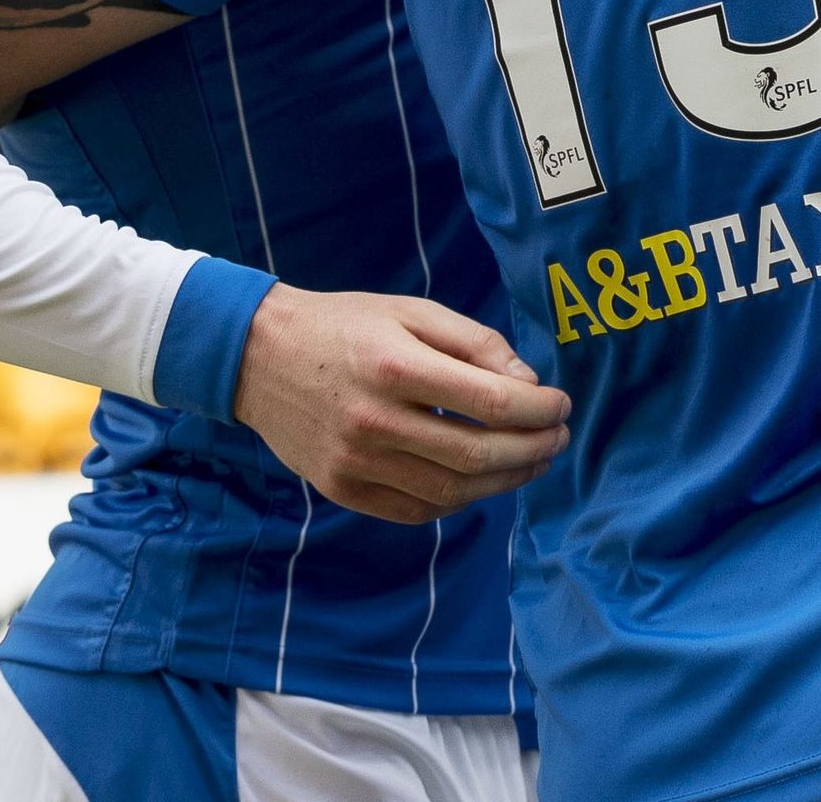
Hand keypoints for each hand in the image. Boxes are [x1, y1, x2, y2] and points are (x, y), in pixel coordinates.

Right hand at [230, 284, 570, 524]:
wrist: (259, 356)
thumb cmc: (346, 325)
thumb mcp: (413, 311)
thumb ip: (476, 344)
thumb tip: (528, 384)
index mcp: (397, 367)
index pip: (490, 403)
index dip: (539, 410)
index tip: (562, 405)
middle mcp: (375, 421)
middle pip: (477, 455)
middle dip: (533, 450)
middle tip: (558, 438)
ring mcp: (355, 462)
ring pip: (451, 493)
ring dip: (504, 482)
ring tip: (531, 461)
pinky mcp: (341, 489)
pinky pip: (415, 510)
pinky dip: (458, 501)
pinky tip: (480, 480)